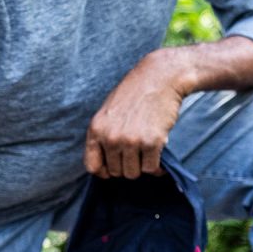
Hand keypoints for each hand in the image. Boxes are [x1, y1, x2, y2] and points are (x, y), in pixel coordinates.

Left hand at [86, 52, 186, 178]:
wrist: (160, 78)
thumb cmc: (134, 94)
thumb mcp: (108, 112)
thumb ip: (103, 136)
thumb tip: (104, 167)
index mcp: (96, 129)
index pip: (92, 167)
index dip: (105, 171)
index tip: (115, 167)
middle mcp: (111, 137)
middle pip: (116, 172)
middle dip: (128, 165)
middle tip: (137, 151)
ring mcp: (131, 141)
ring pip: (134, 173)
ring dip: (142, 165)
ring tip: (147, 150)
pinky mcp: (152, 142)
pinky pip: (152, 168)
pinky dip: (157, 166)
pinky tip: (159, 152)